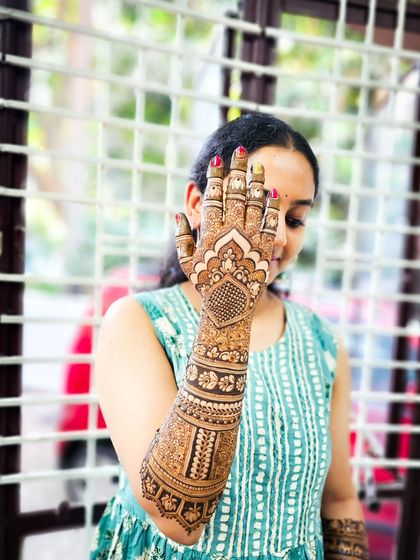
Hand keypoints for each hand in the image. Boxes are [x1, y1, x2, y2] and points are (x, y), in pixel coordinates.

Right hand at [175, 146, 279, 328]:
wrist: (229, 308)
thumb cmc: (206, 285)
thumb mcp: (188, 262)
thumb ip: (182, 237)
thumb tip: (178, 214)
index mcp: (210, 232)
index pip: (214, 196)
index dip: (216, 176)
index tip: (219, 160)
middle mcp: (230, 231)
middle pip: (235, 192)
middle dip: (238, 169)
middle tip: (241, 150)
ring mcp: (249, 239)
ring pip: (254, 203)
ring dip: (256, 181)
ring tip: (258, 165)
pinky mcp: (264, 248)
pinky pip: (269, 222)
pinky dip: (271, 206)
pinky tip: (273, 192)